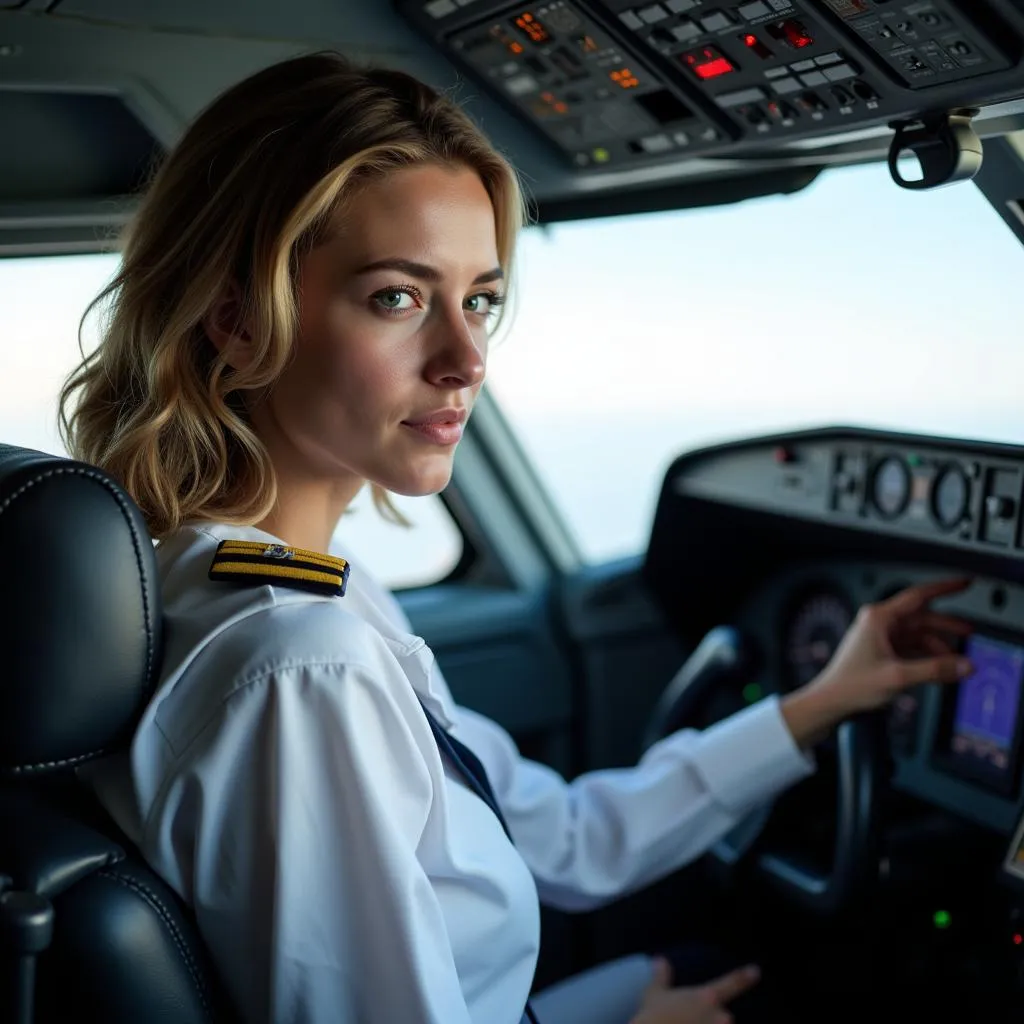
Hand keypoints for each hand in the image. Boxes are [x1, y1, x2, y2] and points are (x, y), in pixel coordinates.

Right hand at [630, 958, 760, 1023]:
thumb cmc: (652, 1017)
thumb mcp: (654, 993)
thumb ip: (661, 975)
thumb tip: (660, 960)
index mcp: (707, 997)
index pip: (732, 983)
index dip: (745, 977)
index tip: (756, 971)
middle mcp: (718, 1016)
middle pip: (722, 1016)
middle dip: (710, 1019)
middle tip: (687, 1021)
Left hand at [781, 577, 974, 747]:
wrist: (831, 702)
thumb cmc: (851, 685)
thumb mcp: (898, 676)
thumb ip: (935, 669)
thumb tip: (963, 665)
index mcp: (879, 618)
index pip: (918, 595)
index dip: (944, 587)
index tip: (964, 583)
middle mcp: (879, 623)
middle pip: (922, 617)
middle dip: (947, 626)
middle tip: (970, 631)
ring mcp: (880, 637)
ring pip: (918, 635)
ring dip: (937, 646)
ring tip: (955, 661)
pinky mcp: (881, 652)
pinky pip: (911, 648)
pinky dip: (926, 656)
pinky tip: (939, 668)